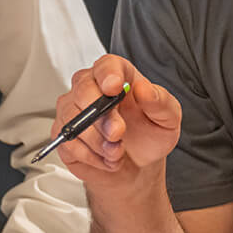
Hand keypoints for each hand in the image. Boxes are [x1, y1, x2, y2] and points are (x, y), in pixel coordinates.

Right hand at [52, 55, 181, 186]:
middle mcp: (92, 88)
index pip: (106, 65)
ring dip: (98, 141)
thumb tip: (144, 89)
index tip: (114, 88)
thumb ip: (160, 102)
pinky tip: (106, 158)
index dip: (108, 74)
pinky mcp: (64, 134)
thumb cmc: (150, 136)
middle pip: (83, 89)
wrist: (138, 166)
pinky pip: (68, 142)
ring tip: (117, 151)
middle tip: (118, 133)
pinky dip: (91, 156)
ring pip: (74, 119)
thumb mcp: (168, 120)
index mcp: (118, 76)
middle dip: (102, 116)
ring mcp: (73, 110)